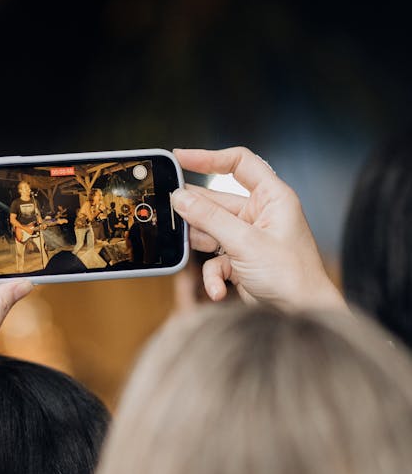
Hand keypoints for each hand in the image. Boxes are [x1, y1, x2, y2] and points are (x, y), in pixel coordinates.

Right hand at [171, 147, 344, 310]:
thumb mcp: (246, 243)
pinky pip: (216, 260)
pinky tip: (218, 289)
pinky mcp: (241, 261)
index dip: (209, 157)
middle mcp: (260, 215)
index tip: (180, 158)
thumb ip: (210, 219)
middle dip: (195, 212)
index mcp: (272, 198)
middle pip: (217, 201)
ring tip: (194, 253)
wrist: (303, 316)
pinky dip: (213, 275)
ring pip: (211, 231)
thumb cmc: (292, 277)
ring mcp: (249, 238)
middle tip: (170, 212)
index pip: (240, 163)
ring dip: (202, 246)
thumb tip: (180, 198)